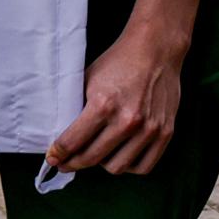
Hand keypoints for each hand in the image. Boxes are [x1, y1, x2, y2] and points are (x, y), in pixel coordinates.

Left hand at [41, 24, 187, 177]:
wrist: (154, 51)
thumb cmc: (117, 63)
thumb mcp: (87, 81)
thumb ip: (77, 108)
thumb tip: (62, 135)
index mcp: (102, 105)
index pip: (73, 142)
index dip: (58, 154)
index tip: (53, 159)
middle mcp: (127, 120)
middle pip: (92, 159)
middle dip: (73, 163)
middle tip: (66, 163)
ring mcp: (149, 129)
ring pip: (117, 167)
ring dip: (102, 164)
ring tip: (95, 156)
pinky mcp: (166, 132)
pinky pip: (144, 166)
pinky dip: (129, 166)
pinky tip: (119, 156)